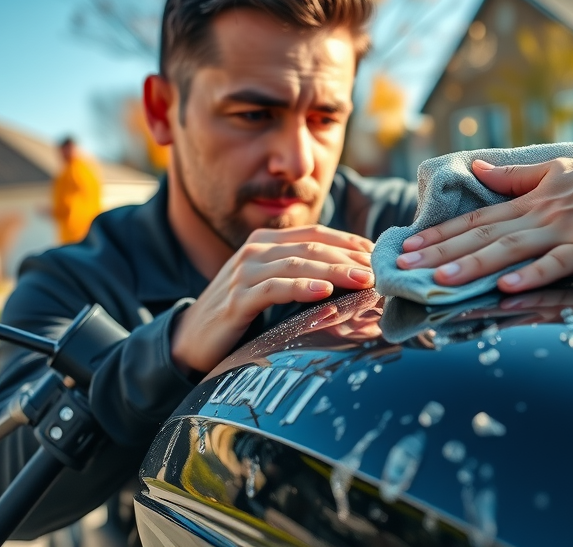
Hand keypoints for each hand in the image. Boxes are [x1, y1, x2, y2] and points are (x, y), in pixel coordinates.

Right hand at [171, 225, 375, 373]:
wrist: (192, 338)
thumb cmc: (241, 311)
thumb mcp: (273, 284)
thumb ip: (303, 272)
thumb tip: (353, 273)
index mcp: (267, 241)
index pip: (317, 234)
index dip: (351, 242)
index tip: (380, 256)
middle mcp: (255, 250)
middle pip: (312, 247)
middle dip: (350, 258)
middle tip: (380, 270)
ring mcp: (244, 273)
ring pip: (298, 264)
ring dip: (335, 272)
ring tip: (363, 280)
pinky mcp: (237, 299)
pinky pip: (274, 289)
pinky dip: (301, 288)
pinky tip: (324, 293)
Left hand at [396, 153, 572, 292]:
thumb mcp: (558, 172)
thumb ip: (516, 176)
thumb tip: (477, 169)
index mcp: (532, 202)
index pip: (476, 220)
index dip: (439, 233)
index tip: (407, 244)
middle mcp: (540, 216)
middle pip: (481, 236)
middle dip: (439, 252)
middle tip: (403, 266)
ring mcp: (565, 232)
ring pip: (510, 250)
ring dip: (472, 264)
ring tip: (438, 278)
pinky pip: (557, 264)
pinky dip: (532, 275)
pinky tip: (507, 287)